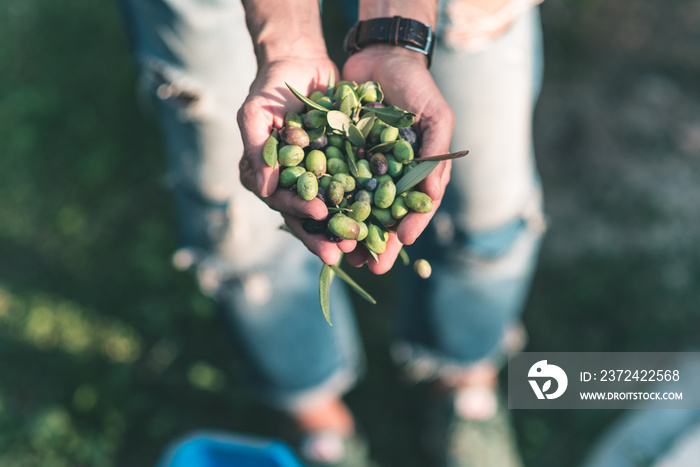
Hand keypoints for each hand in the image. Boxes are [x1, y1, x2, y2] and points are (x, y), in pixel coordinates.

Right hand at [237, 58, 355, 264]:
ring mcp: (316, 177)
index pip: (280, 200)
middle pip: (307, 215)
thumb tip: (262, 190)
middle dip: (324, 235)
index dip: (298, 209)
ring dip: (345, 228)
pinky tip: (380, 218)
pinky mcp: (339, 168)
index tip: (317, 212)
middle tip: (342, 251)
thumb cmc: (270, 86)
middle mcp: (291, 183)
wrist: (300, 62)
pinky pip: (352, 189)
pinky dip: (365, 204)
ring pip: (331, 209)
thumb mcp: (255, 113)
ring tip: (362, 246)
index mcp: (266, 176)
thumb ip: (256, 149)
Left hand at [342, 46, 454, 273]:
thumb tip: (429, 202)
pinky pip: (330, 180)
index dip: (407, 228)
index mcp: (415, 171)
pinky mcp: (337, 153)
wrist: (382, 55)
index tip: (399, 245)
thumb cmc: (417, 87)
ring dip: (349, 230)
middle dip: (375, 240)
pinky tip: (318, 218)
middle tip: (369, 266)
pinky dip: (325, 200)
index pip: (413, 208)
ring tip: (341, 252)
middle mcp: (389, 174)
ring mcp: (362, 166)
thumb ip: (435, 158)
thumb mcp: (436, 119)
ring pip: (355, 205)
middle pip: (382, 215)